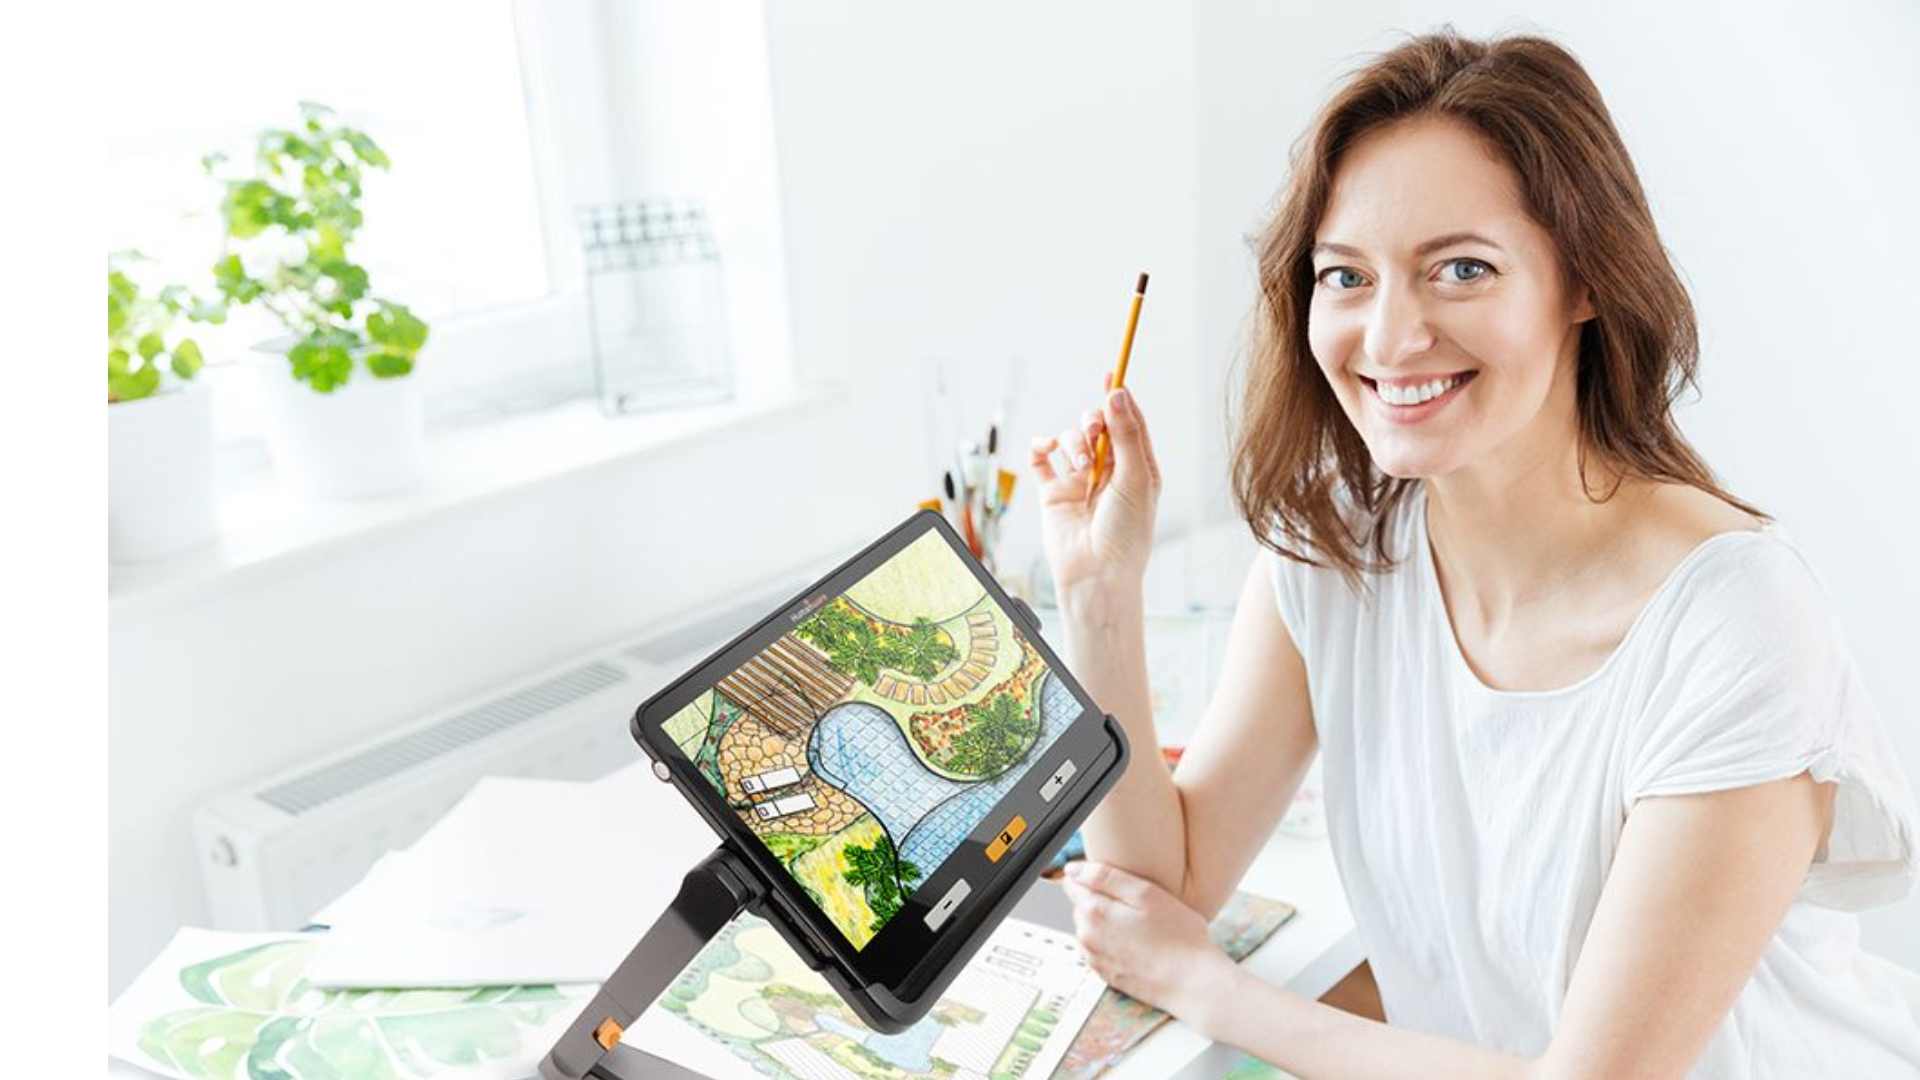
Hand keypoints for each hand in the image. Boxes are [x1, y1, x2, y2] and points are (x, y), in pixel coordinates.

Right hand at [1027, 387, 1162, 610]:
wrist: (1097, 574)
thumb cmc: (1126, 534)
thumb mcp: (1136, 477)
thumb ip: (1125, 434)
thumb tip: (1116, 393)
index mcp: (1136, 467)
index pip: (1128, 422)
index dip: (1119, 398)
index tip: (1111, 373)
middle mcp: (1108, 471)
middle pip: (1097, 425)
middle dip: (1092, 421)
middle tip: (1093, 430)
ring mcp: (1079, 480)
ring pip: (1070, 439)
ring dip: (1073, 442)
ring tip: (1081, 465)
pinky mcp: (1053, 492)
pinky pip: (1041, 459)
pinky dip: (1040, 447)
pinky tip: (1044, 447)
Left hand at [1060, 859, 1235, 1018]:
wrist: (1191, 983)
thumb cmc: (1178, 937)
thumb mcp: (1146, 893)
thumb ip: (1105, 877)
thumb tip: (1072, 870)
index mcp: (1094, 913)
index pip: (1072, 882)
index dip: (1092, 875)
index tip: (1117, 881)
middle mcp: (1087, 937)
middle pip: (1082, 904)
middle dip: (1102, 899)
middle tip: (1137, 904)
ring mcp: (1095, 958)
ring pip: (1091, 927)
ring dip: (1107, 921)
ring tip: (1140, 925)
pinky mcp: (1105, 974)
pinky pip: (1100, 947)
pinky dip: (1113, 942)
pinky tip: (1137, 943)